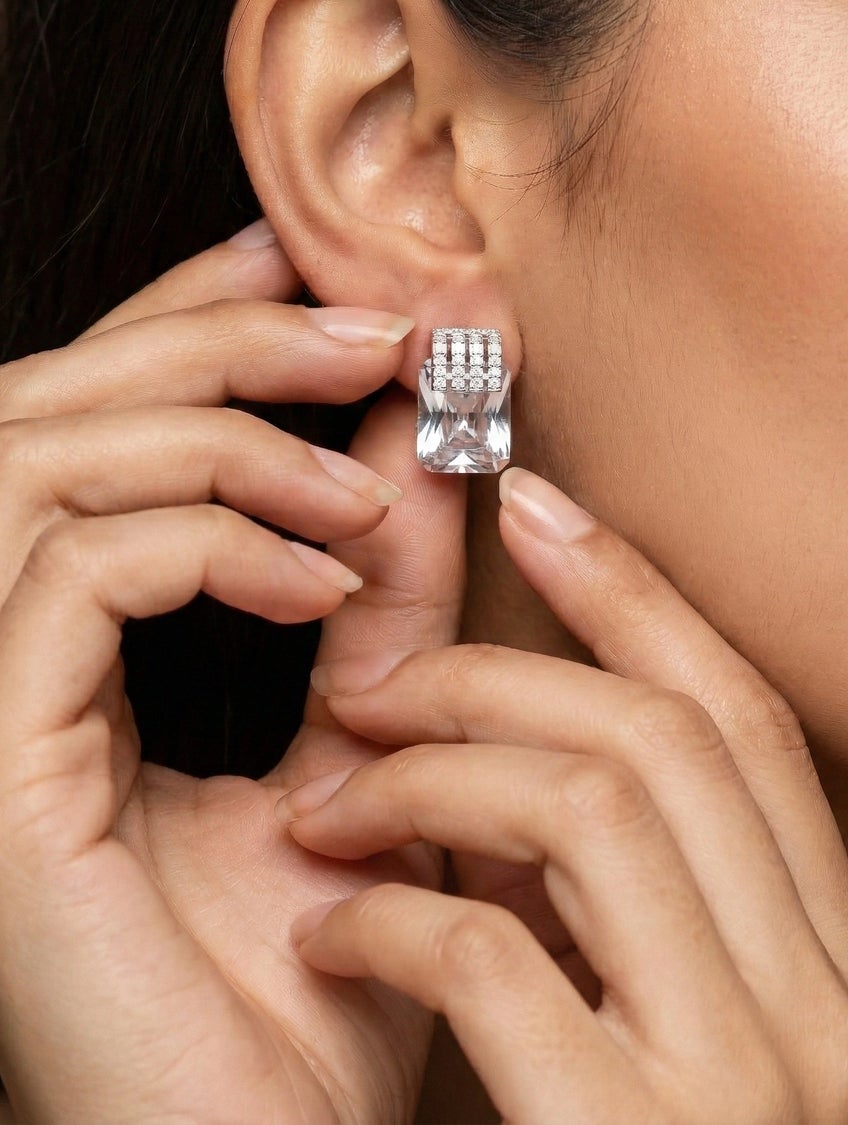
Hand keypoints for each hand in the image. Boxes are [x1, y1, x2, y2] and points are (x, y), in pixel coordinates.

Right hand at [0, 221, 467, 1121]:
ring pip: (43, 464)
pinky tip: (318, 580)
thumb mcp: (371, 738)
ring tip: (364, 489)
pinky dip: (204, 539)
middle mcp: (3, 665)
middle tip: (377, 328)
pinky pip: (67, 575)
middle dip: (218, 341)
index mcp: (78, 656)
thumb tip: (418, 444)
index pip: (103, 431)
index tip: (314, 265)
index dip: (192, 322)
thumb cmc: (329, 971)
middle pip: (52, 410)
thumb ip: (383, 593)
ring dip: (224, 438)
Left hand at [275, 469, 847, 1124]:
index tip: (542, 504)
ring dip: (439, 768)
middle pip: (675, 737)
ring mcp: (755, 1085)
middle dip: (508, 667)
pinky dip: (396, 907)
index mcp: (843, 971)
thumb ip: (638, 901)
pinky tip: (337, 919)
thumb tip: (539, 734)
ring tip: (336, 794)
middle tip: (379, 673)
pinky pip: (501, 950)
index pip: (751, 720)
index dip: (643, 595)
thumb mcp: (678, 1035)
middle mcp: (832, 1013)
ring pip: (600, 801)